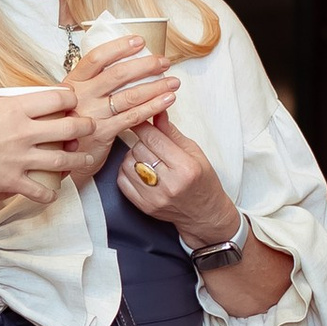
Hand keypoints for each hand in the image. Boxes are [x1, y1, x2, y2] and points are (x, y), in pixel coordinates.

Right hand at [0, 83, 82, 204]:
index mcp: (16, 109)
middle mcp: (25, 132)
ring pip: (63, 160)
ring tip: (87, 158)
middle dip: (85, 126)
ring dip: (79, 159)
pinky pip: (39, 190)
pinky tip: (53, 193)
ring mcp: (22, 158)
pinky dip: (49, 194)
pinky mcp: (14, 180)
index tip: (72, 99)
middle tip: (89, 126)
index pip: (57, 98)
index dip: (70, 96)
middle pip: (69, 128)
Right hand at [65, 33, 179, 176]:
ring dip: (156, 87)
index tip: (139, 41)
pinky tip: (166, 101)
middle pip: (118, 74)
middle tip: (164, 62)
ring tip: (173, 82)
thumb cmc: (73, 121)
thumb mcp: (74, 96)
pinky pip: (133, 117)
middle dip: (145, 65)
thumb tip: (123, 61)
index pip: (96, 58)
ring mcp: (92, 114)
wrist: (60, 155)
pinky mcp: (103, 132)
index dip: (119, 47)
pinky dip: (152, 107)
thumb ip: (92, 81)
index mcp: (74, 81)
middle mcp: (82, 96)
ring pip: (129, 96)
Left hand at [116, 111, 238, 249]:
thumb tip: (156, 111)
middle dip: (142, 140)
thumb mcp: (194, 152)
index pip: (153, 138)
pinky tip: (139, 169)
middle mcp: (169, 183)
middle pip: (139, 149)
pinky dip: (127, 170)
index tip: (141, 118)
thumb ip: (171, 132)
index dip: (144, 125)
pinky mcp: (144, 206)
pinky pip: (122, 180)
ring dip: (134, 155)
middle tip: (150, 141)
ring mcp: (154, 197)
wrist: (204, 213)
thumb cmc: (202, 180)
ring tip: (147, 157)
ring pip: (128, 163)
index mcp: (185, 167)